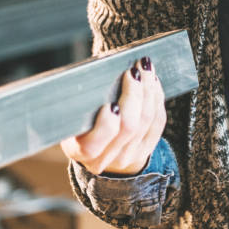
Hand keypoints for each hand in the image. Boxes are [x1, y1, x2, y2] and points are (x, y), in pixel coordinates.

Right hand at [60, 57, 165, 176]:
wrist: (97, 145)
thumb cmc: (79, 119)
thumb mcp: (71, 113)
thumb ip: (81, 100)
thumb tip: (99, 73)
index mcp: (78, 150)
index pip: (92, 146)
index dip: (105, 126)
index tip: (111, 104)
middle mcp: (103, 159)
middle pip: (128, 128)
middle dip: (133, 95)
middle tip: (133, 71)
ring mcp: (127, 156)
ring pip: (146, 121)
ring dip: (148, 90)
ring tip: (145, 70)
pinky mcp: (145, 149)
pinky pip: (157, 121)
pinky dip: (157, 98)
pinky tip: (152, 82)